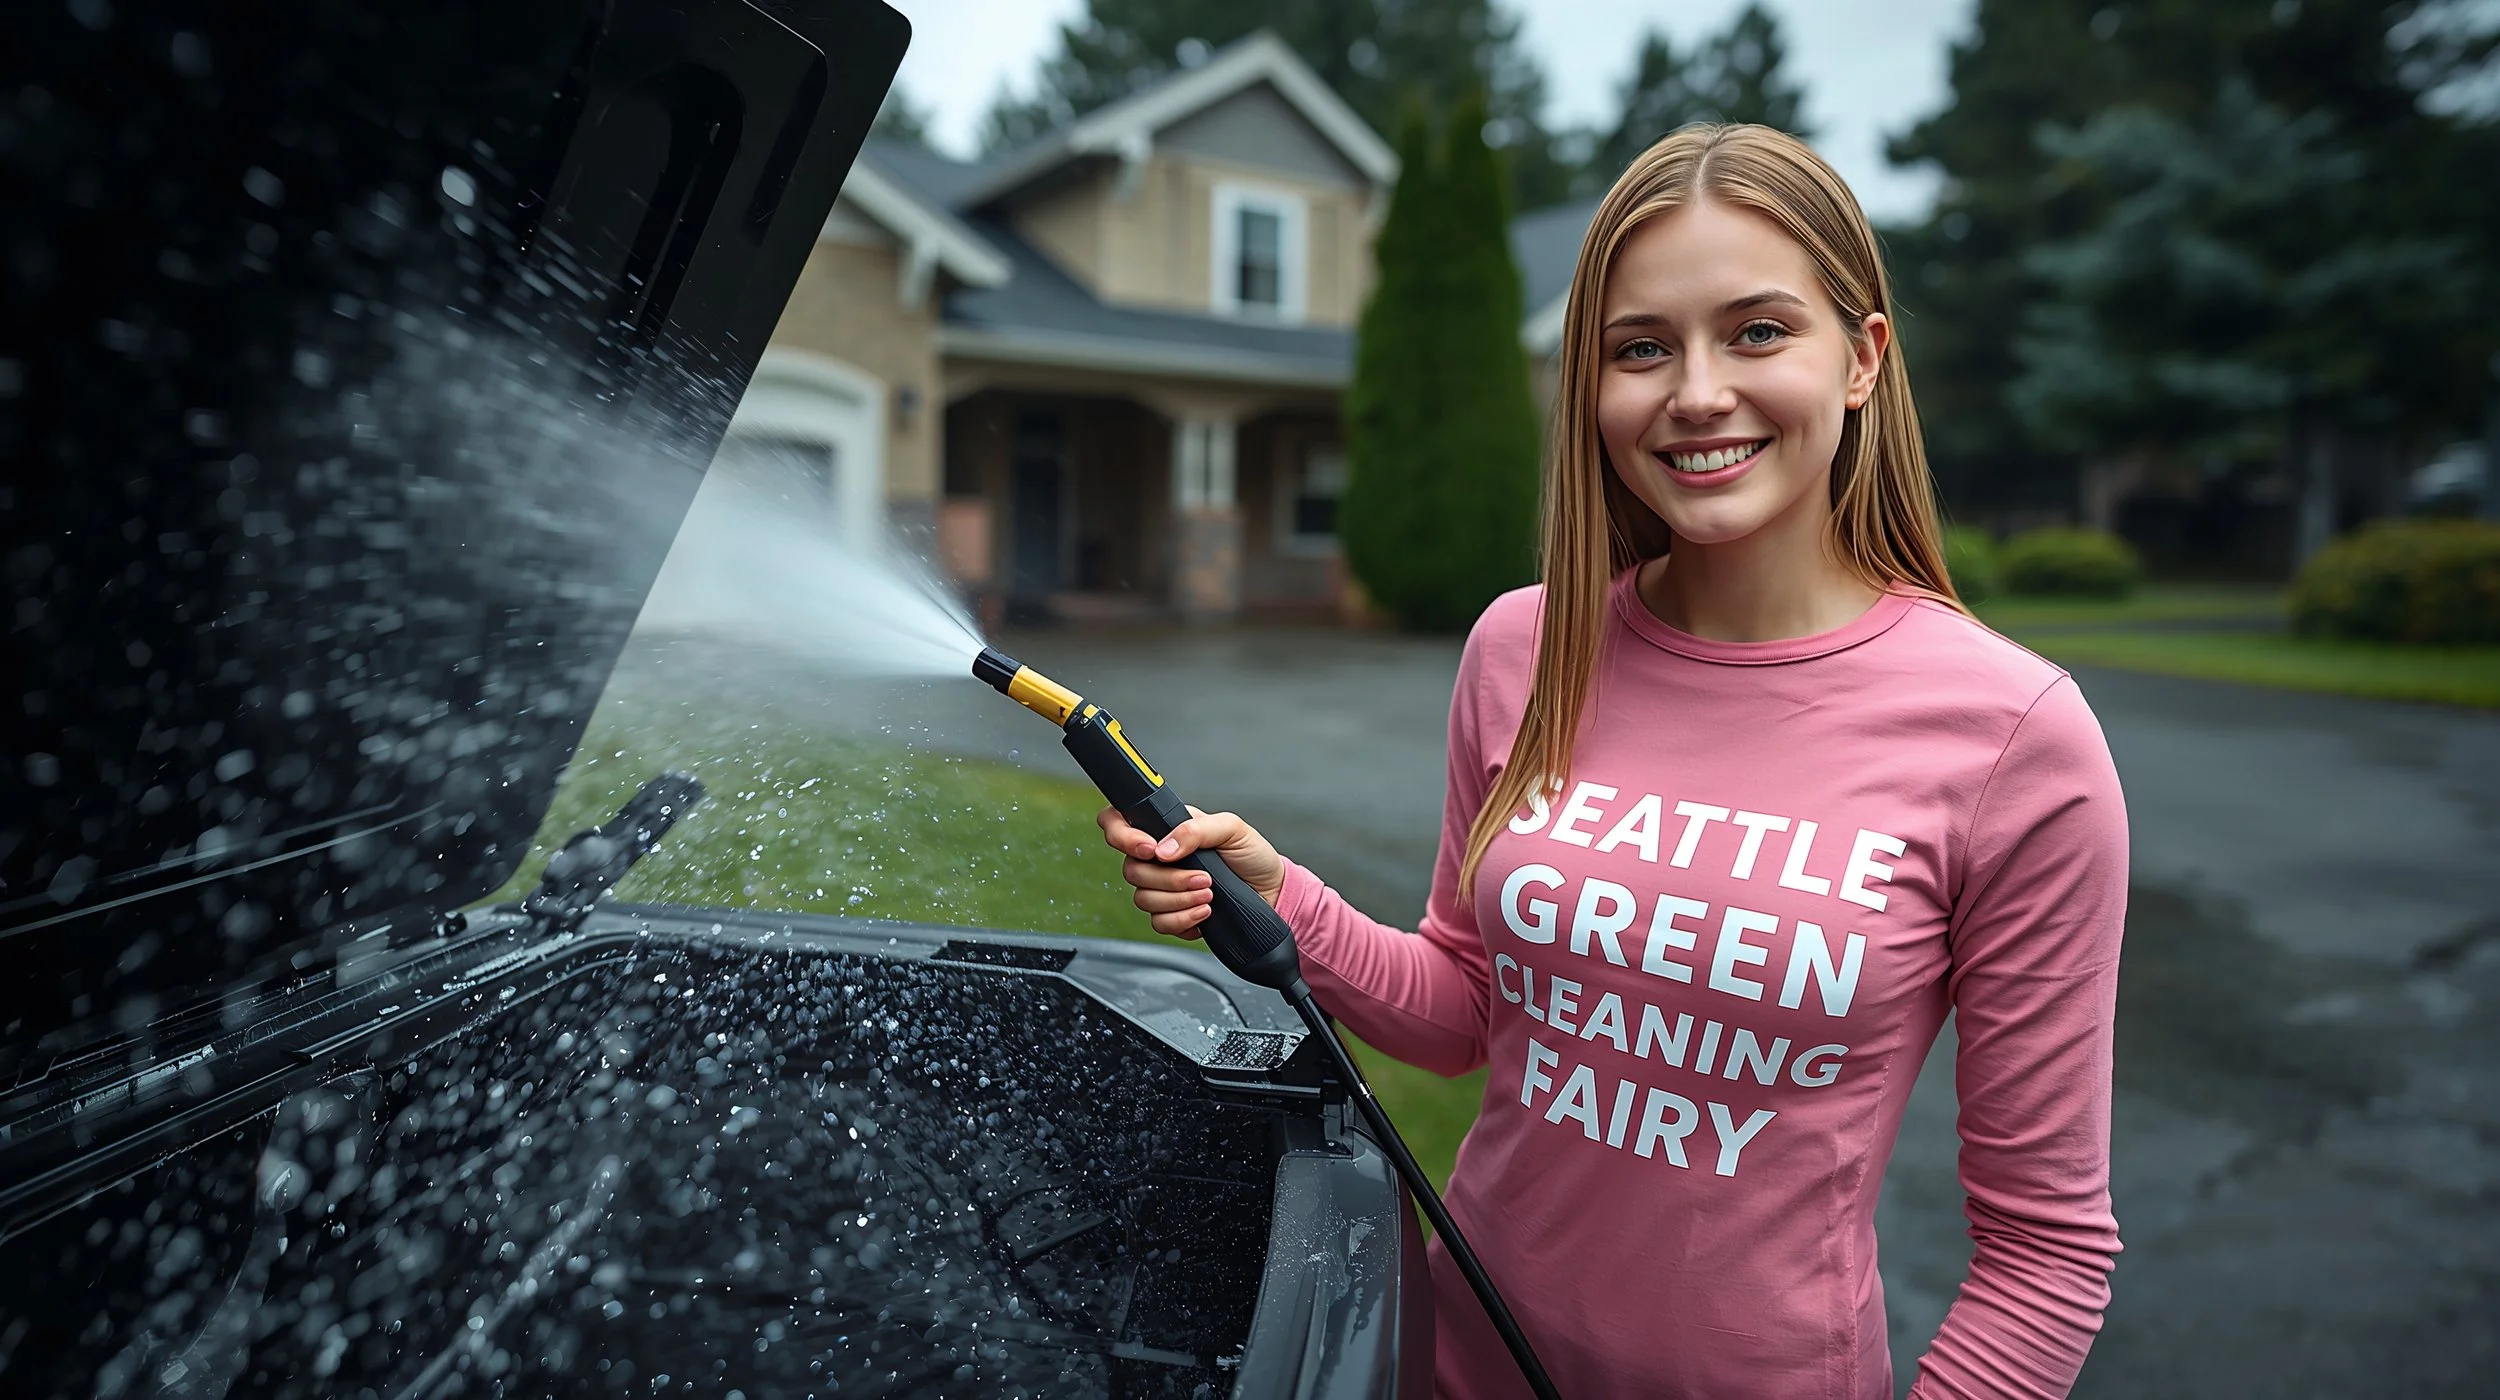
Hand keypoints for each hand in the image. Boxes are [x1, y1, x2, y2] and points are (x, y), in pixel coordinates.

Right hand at [1096, 804, 1283, 938]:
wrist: (1272, 892)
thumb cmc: (1252, 855)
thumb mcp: (1231, 829)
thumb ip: (1195, 830)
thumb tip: (1163, 849)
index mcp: (1166, 829)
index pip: (1118, 823)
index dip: (1123, 836)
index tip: (1151, 849)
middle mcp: (1159, 858)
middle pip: (1132, 870)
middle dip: (1169, 878)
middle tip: (1204, 877)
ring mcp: (1163, 888)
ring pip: (1143, 899)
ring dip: (1179, 900)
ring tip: (1209, 894)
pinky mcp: (1173, 915)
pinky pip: (1158, 923)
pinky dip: (1183, 920)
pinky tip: (1205, 912)